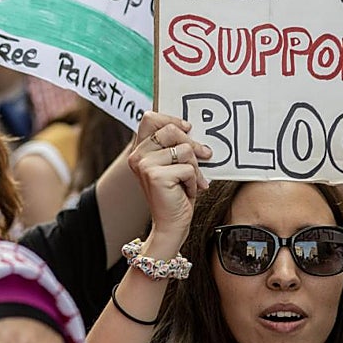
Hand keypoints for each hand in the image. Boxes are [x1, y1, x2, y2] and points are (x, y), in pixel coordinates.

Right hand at [128, 112, 210, 245]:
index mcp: (140, 150)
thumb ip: (175, 146)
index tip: (188, 128)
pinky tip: (187, 191)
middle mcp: (137, 156)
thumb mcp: (173, 164)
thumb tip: (192, 129)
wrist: (170, 224)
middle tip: (204, 155)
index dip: (172, 119)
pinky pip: (188, 168)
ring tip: (191, 180)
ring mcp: (144, 165)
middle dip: (193, 144)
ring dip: (195, 167)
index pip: (150, 118)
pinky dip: (194, 181)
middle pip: (171, 130)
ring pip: (185, 150)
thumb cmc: (175, 194)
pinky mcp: (156, 176)